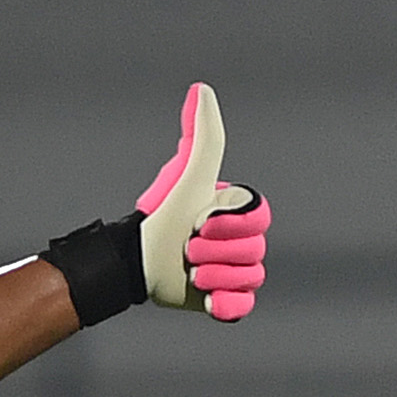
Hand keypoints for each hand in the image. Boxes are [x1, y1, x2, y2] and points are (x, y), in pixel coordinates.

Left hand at [135, 83, 269, 320]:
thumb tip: (201, 89)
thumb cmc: (163, 215)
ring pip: (249, 278)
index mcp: (240, 215)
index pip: (258, 220)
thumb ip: (203, 135)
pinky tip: (207, 300)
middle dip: (215, 250)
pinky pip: (244, 307)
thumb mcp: (189, 175)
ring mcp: (238, 273)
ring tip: (190, 270)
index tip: (199, 221)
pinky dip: (226, 305)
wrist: (137, 261)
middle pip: (254, 251)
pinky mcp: (228, 302)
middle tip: (187, 247)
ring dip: (214, 275)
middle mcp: (244, 243)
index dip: (230, 224)